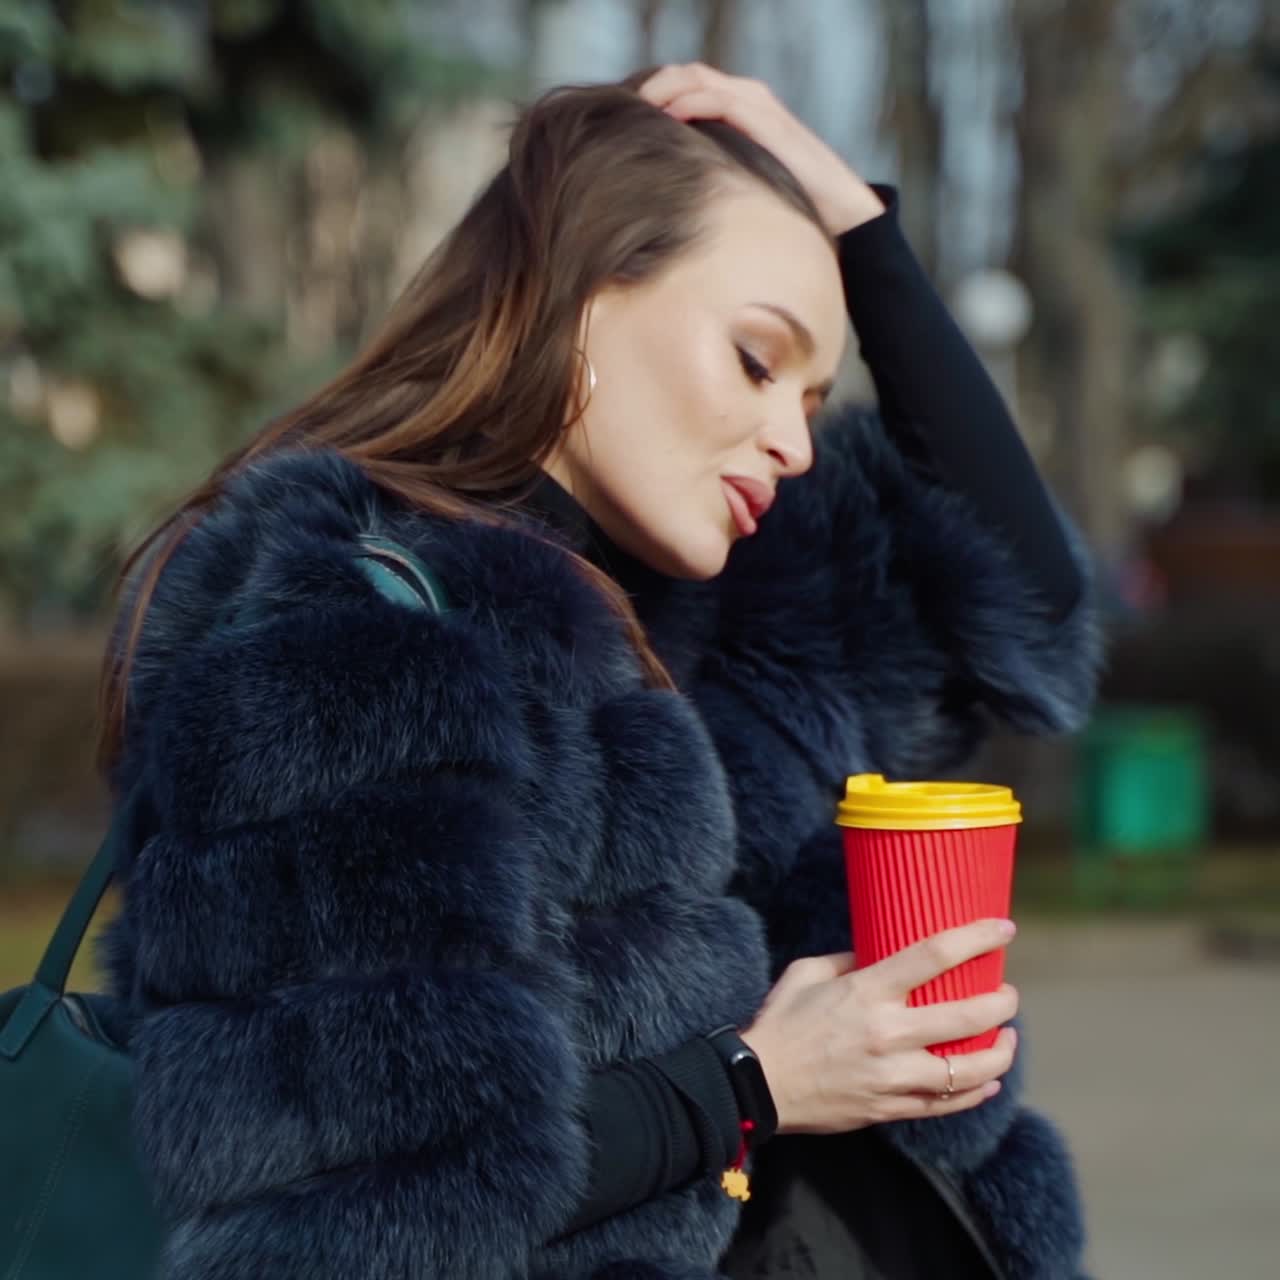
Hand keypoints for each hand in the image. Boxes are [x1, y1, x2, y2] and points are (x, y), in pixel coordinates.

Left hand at [637, 62, 884, 235]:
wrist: (842, 209)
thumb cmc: (790, 202)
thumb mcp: (740, 182)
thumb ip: (712, 172)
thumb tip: (669, 190)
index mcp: (740, 109)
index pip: (686, 84)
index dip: (653, 94)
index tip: (622, 117)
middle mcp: (748, 98)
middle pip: (686, 74)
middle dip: (650, 86)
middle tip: (619, 110)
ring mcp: (759, 106)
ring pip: (698, 79)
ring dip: (662, 90)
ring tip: (635, 110)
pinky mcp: (768, 122)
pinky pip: (722, 101)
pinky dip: (691, 104)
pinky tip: (667, 119)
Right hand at [739, 919, 1019, 1133]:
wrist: (759, 1085)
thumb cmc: (781, 1022)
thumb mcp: (806, 972)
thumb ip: (847, 960)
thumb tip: (878, 953)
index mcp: (867, 991)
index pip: (934, 956)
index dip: (976, 939)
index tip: (1003, 929)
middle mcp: (887, 1032)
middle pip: (967, 1016)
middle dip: (1001, 1003)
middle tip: (1009, 994)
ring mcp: (892, 1075)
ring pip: (968, 1070)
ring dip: (999, 1053)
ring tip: (1007, 1040)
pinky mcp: (890, 1107)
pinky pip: (947, 1104)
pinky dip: (975, 1093)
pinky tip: (987, 1081)